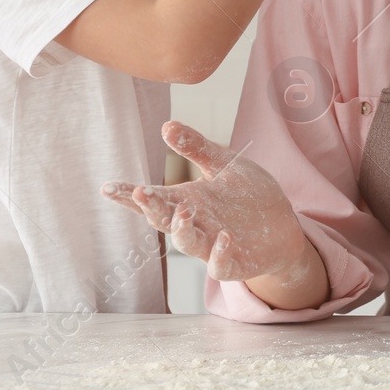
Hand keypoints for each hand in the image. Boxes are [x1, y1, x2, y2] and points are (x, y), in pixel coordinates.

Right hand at [102, 121, 309, 284]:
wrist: (282, 225)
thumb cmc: (248, 195)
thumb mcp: (225, 165)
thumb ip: (197, 149)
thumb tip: (167, 125)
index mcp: (186, 200)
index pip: (153, 197)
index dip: (128, 195)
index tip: (107, 187)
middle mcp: (194, 224)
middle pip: (164, 219)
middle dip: (150, 208)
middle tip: (139, 192)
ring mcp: (210, 246)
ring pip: (186, 243)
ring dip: (182, 229)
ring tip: (185, 211)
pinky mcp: (231, 263)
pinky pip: (219, 264)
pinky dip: (218, 253)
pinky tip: (224, 237)